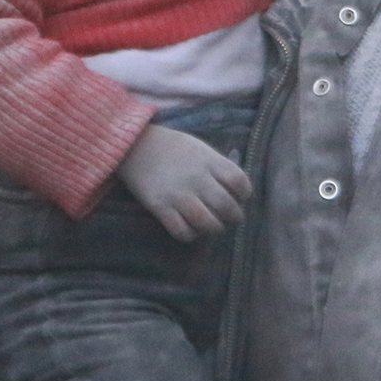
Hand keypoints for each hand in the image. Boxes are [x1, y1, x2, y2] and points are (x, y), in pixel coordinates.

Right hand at [118, 125, 251, 240]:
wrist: (136, 146)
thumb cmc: (172, 147)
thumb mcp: (200, 149)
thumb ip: (218, 167)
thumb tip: (235, 189)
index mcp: (210, 161)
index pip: (240, 182)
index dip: (244, 194)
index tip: (240, 197)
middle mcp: (198, 178)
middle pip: (227, 206)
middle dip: (234, 216)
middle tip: (230, 217)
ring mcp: (179, 194)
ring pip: (207, 223)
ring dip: (214, 228)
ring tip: (212, 225)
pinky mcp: (161, 208)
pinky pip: (182, 232)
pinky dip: (191, 235)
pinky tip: (190, 228)